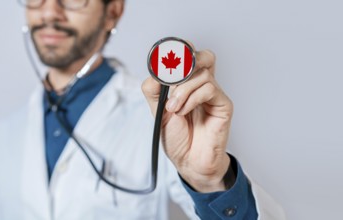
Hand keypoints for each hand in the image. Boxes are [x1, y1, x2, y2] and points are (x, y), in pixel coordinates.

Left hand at [142, 47, 233, 192]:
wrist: (188, 161)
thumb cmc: (176, 137)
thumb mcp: (157, 111)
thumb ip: (154, 90)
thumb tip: (155, 70)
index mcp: (188, 85)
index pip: (189, 57)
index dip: (180, 51)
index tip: (164, 59)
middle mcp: (202, 86)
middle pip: (205, 56)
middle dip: (187, 60)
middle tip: (173, 76)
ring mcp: (214, 95)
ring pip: (203, 73)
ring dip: (182, 90)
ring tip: (174, 108)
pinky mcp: (223, 105)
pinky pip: (209, 88)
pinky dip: (192, 98)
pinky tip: (184, 111)